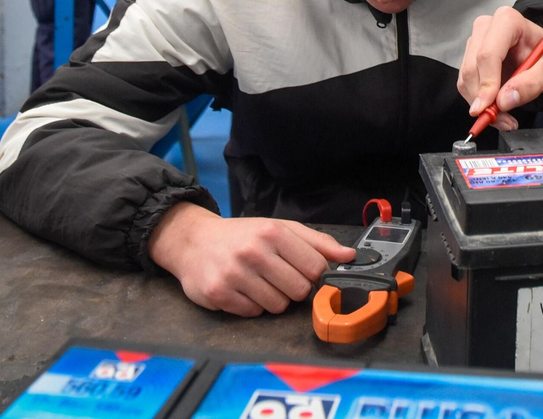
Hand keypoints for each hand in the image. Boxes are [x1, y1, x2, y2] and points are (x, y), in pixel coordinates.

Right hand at [146, 202, 355, 315]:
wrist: (193, 240)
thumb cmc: (243, 235)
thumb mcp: (280, 228)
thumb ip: (317, 242)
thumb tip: (350, 256)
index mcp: (273, 232)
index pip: (315, 267)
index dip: (314, 275)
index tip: (304, 272)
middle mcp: (254, 252)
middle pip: (299, 290)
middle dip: (294, 288)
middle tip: (279, 277)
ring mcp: (234, 274)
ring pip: (278, 306)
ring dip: (273, 299)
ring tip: (259, 282)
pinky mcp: (218, 294)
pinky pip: (253, 313)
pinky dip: (252, 305)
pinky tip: (243, 289)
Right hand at [458, 7, 542, 130]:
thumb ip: (531, 84)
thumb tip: (504, 101)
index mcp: (507, 21)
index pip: (488, 54)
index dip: (487, 83)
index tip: (489, 108)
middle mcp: (486, 28)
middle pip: (473, 68)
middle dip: (484, 99)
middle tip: (502, 120)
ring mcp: (475, 42)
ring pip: (466, 79)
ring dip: (481, 104)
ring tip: (504, 117)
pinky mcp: (470, 57)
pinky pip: (466, 84)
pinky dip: (479, 102)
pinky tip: (496, 109)